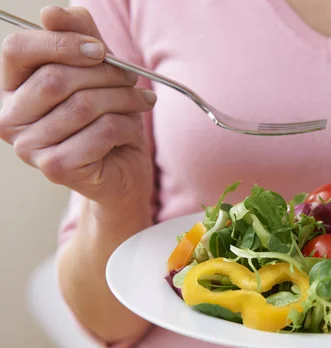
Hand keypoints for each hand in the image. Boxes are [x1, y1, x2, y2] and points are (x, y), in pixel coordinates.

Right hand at [0, 6, 155, 215]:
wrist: (122, 171)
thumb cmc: (106, 120)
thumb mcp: (96, 72)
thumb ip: (79, 37)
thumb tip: (53, 11)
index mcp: (11, 89)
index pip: (18, 49)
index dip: (62, 42)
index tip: (100, 50)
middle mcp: (9, 119)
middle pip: (56, 78)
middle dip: (106, 74)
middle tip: (132, 78)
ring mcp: (29, 147)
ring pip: (83, 105)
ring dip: (124, 99)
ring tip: (140, 101)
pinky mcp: (56, 168)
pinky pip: (101, 131)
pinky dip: (127, 126)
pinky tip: (132, 130)